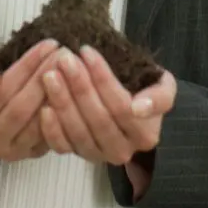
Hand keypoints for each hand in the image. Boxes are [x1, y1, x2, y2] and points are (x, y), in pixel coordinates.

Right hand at [0, 39, 60, 163]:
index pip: (0, 92)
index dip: (26, 67)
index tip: (47, 44)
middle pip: (21, 108)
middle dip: (44, 77)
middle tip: (64, 52)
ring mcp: (9, 153)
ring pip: (38, 123)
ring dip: (57, 92)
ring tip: (71, 66)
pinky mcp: (30, 155)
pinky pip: (51, 135)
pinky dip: (62, 110)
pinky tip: (72, 87)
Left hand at [39, 45, 176, 166]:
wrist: (133, 109)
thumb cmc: (145, 89)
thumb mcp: (163, 86)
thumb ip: (160, 96)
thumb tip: (138, 108)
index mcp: (144, 134)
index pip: (121, 105)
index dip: (102, 78)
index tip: (86, 51)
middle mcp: (122, 151)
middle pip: (97, 118)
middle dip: (79, 86)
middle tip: (64, 58)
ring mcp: (98, 156)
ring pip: (78, 132)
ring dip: (62, 102)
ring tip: (50, 74)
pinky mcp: (77, 155)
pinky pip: (62, 147)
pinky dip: (51, 129)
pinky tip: (44, 107)